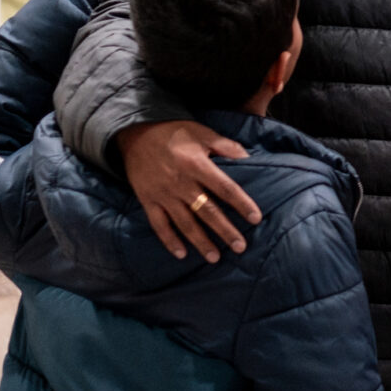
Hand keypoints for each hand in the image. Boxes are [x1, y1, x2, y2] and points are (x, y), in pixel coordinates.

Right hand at [116, 119, 260, 261]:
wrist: (135, 135)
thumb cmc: (173, 133)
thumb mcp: (202, 133)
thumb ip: (225, 146)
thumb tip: (248, 157)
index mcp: (197, 165)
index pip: (225, 188)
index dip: (241, 203)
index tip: (255, 218)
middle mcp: (180, 183)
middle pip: (207, 211)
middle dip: (225, 231)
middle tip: (240, 247)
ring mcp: (163, 195)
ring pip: (185, 223)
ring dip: (201, 242)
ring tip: (215, 258)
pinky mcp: (148, 201)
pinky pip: (159, 225)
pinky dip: (169, 241)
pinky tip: (182, 254)